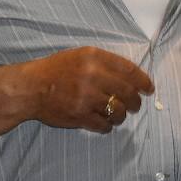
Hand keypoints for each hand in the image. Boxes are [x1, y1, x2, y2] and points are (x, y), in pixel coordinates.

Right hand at [26, 47, 153, 133]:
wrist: (32, 88)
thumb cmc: (57, 69)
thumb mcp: (81, 55)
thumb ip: (106, 62)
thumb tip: (132, 77)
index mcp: (95, 57)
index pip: (129, 70)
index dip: (143, 81)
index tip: (149, 88)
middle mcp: (93, 76)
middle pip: (128, 93)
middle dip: (135, 102)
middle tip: (135, 105)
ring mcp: (87, 98)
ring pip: (118, 111)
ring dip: (121, 115)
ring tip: (117, 114)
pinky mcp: (80, 116)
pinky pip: (104, 125)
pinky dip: (107, 125)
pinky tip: (104, 123)